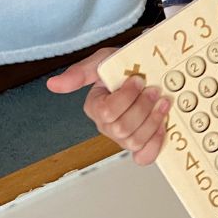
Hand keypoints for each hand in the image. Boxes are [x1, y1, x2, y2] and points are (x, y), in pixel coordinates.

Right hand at [46, 47, 168, 164]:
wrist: (149, 70)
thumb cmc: (125, 67)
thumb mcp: (103, 60)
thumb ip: (80, 72)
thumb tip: (53, 84)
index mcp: (95, 107)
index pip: (106, 112)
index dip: (126, 97)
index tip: (137, 80)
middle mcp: (107, 125)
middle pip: (122, 129)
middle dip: (143, 107)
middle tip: (154, 90)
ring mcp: (124, 137)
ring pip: (134, 141)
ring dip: (153, 120)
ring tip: (162, 103)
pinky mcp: (142, 144)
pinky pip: (143, 157)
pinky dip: (155, 143)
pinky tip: (163, 126)